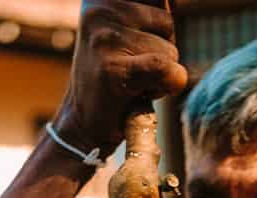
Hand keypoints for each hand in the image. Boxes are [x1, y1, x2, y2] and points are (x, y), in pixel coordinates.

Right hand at [54, 1, 188, 153]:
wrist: (81, 125)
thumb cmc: (111, 80)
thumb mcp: (128, 34)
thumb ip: (150, 15)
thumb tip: (175, 3)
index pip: (161, 3)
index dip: (159, 30)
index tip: (140, 49)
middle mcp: (100, 11)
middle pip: (168, 24)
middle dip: (160, 52)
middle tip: (131, 70)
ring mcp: (105, 39)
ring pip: (169, 50)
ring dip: (159, 74)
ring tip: (131, 83)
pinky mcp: (112, 68)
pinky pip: (164, 68)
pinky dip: (165, 85)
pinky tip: (140, 93)